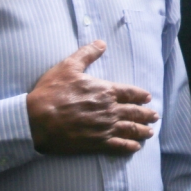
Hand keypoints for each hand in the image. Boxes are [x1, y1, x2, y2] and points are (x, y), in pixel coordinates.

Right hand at [27, 41, 158, 155]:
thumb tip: (101, 43)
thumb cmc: (51, 92)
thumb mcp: (68, 67)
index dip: (140, 95)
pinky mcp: (96, 143)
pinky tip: (135, 147)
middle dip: (146, 114)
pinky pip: (118, 145)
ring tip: (150, 132)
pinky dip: (129, 146)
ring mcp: (104, 128)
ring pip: (130, 129)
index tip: (148, 98)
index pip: (130, 93)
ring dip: (142, 130)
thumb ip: (87, 54)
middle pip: (134, 112)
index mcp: (105, 91)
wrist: (36, 120)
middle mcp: (110, 110)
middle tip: (155, 116)